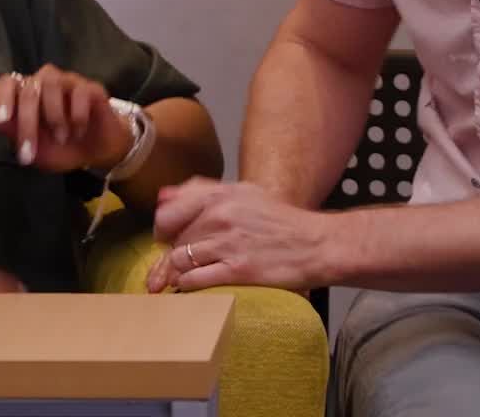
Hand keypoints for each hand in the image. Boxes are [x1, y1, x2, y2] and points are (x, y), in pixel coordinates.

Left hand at [0, 65, 133, 173]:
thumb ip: (14, 132)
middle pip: (29, 89)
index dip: (2, 97)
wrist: (97, 152)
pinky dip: (78, 115)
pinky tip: (79, 131)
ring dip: (54, 115)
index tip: (1, 119)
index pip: (8, 82)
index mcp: (28, 94)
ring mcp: (70, 82)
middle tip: (30, 152)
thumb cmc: (61, 148)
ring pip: (52, 82)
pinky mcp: (92, 88)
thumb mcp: (35, 149)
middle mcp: (46, 83)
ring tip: (61, 138)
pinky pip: (81, 92)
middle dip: (27, 123)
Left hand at [145, 178, 334, 293]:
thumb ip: (203, 191)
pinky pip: (194, 280)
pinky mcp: (237, 270)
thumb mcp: (245, 193)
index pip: (169, 212)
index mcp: (221, 194)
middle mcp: (221, 214)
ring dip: (175, 274)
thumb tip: (163, 196)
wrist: (317, 245)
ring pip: (179, 261)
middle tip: (168, 270)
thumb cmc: (281, 221)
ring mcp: (228, 243)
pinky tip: (192, 288)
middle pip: (174, 240)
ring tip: (178, 281)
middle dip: (168, 258)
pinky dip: (187, 286)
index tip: (165, 241)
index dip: (162, 231)